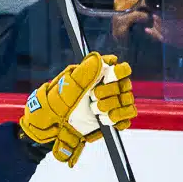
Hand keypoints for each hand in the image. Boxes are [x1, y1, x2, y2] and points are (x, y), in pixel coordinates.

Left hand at [18, 52, 136, 166]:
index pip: (123, 69)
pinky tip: (104, 120)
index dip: (117, 74)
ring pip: (128, 103)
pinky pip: (127, 119)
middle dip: (108, 94)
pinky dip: (117, 120)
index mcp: (102, 74)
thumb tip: (100, 58)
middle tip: (93, 98)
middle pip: (126, 87)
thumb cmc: (59, 100)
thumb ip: (85, 71)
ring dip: (112, 107)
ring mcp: (113, 104)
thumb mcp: (69, 83)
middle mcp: (110, 87)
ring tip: (95, 111)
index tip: (106, 78)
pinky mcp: (114, 120)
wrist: (55, 123)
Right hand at [109, 0, 155, 44]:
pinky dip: (144, 16)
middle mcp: (118, 1)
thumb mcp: (136, 7)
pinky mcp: (121, 22)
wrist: (125, 42)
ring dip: (146, 4)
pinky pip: (136, 14)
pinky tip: (146, 19)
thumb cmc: (132, 23)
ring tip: (151, 10)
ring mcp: (118, 11)